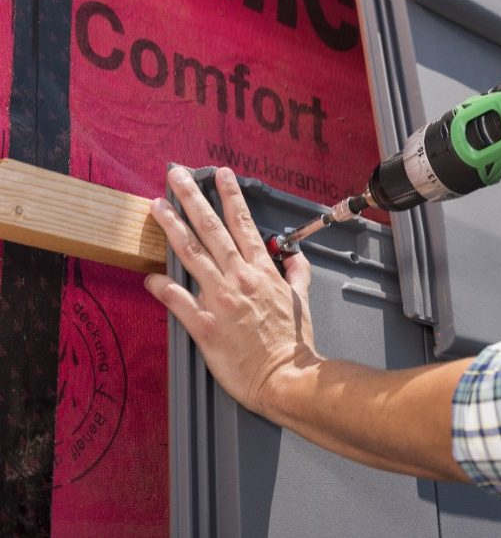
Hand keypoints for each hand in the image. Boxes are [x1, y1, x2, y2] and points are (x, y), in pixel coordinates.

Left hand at [145, 166, 318, 418]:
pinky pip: (179, 301)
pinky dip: (163, 287)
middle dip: (192, 199)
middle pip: (212, 230)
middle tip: (176, 175)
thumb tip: (295, 257)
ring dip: (172, 228)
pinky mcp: (205, 325)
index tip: (219, 174)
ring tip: (156, 206)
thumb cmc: (292, 341)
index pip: (243, 224)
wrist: (285, 376)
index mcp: (261, 271)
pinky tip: (149, 276)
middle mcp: (239, 278)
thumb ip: (298, 273)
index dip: (230, 196)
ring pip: (192, 255)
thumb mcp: (301, 299)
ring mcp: (221, 300)